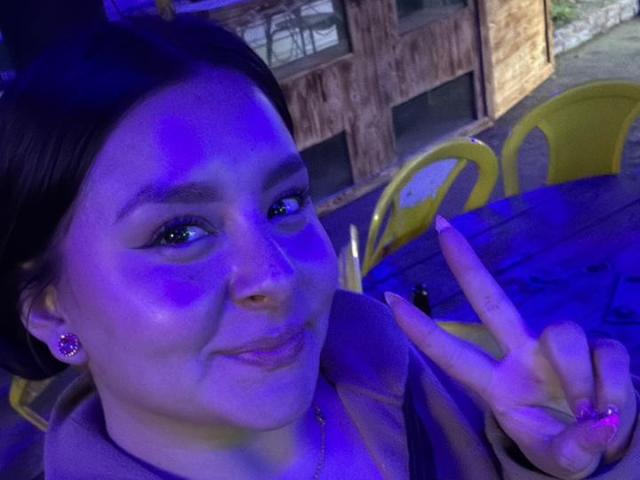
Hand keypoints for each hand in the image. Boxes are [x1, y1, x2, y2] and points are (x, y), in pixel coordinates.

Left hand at [385, 217, 636, 478]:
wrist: (602, 444)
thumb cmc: (562, 446)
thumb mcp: (560, 459)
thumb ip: (573, 447)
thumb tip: (597, 426)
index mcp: (497, 385)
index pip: (453, 355)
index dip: (422, 330)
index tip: (389, 298)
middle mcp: (522, 356)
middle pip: (492, 302)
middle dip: (466, 266)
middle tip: (441, 226)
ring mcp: (557, 349)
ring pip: (562, 333)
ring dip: (578, 377)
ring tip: (590, 414)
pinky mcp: (599, 348)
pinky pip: (608, 353)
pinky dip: (614, 387)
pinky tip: (612, 410)